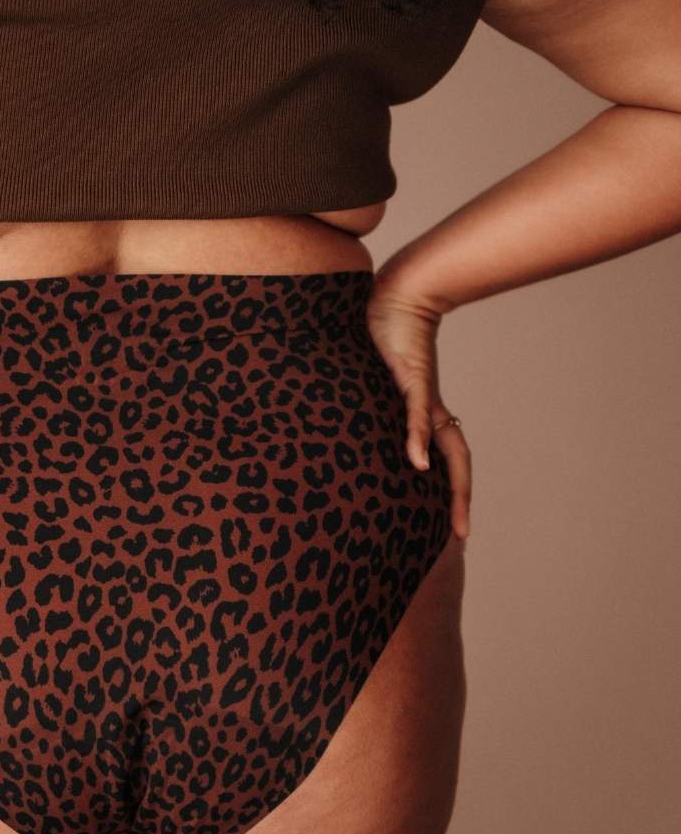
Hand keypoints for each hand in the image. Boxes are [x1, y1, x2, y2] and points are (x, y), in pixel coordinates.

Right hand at [365, 270, 470, 539]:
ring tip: (451, 520)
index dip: (454, 491)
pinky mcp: (413, 378)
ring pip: (445, 448)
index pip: (447, 459)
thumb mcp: (375, 384)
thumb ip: (375, 408)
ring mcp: (424, 396)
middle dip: (461, 500)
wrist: (395, 295)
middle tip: (462, 537)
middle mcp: (431, 411)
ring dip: (452, 486)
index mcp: (425, 415)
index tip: (456, 526)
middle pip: (456, 463)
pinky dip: (417, 439)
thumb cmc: (381, 336)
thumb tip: (371, 432)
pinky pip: (416, 415)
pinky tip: (417, 464)